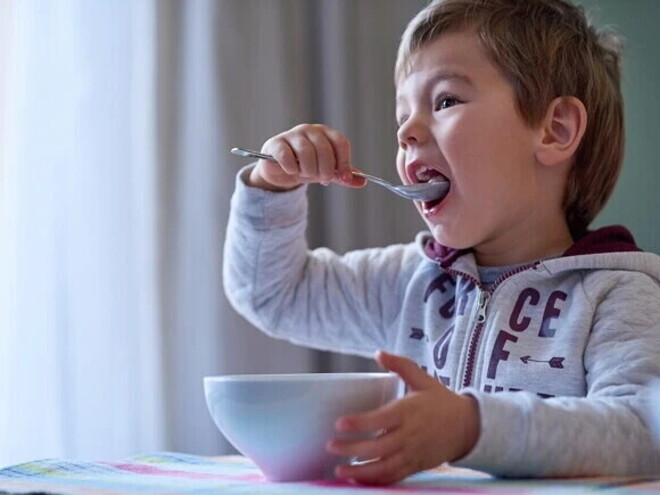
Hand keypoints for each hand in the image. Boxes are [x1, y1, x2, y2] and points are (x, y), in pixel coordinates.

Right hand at [247, 124, 365, 190]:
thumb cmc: (307, 167)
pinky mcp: (276, 143)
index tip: (343, 178)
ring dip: (308, 170)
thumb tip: (362, 181)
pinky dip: (291, 167)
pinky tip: (292, 171)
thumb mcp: (327, 172)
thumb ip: (343, 176)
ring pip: (306, 152)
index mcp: (325, 134)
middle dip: (325, 169)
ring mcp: (292, 135)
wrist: (281, 172)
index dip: (344, 162)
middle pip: (324, 148)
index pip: (340, 142)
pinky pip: (286, 155)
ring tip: (306, 175)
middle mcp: (310, 130)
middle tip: (322, 179)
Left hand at [326, 351, 479, 484]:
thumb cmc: (441, 401)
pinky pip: (394, 477)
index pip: (380, 419)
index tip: (340, 423)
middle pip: (378, 446)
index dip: (360, 423)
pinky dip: (376, 481)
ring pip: (384, 467)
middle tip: (331, 446)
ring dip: (360, 471)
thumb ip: (400, 365)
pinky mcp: (416, 466)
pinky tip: (358, 479)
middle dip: (352, 449)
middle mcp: (410, 434)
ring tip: (339, 470)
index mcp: (409, 411)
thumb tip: (379, 353)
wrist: (468, 427)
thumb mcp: (423, 379)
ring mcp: (413, 453)